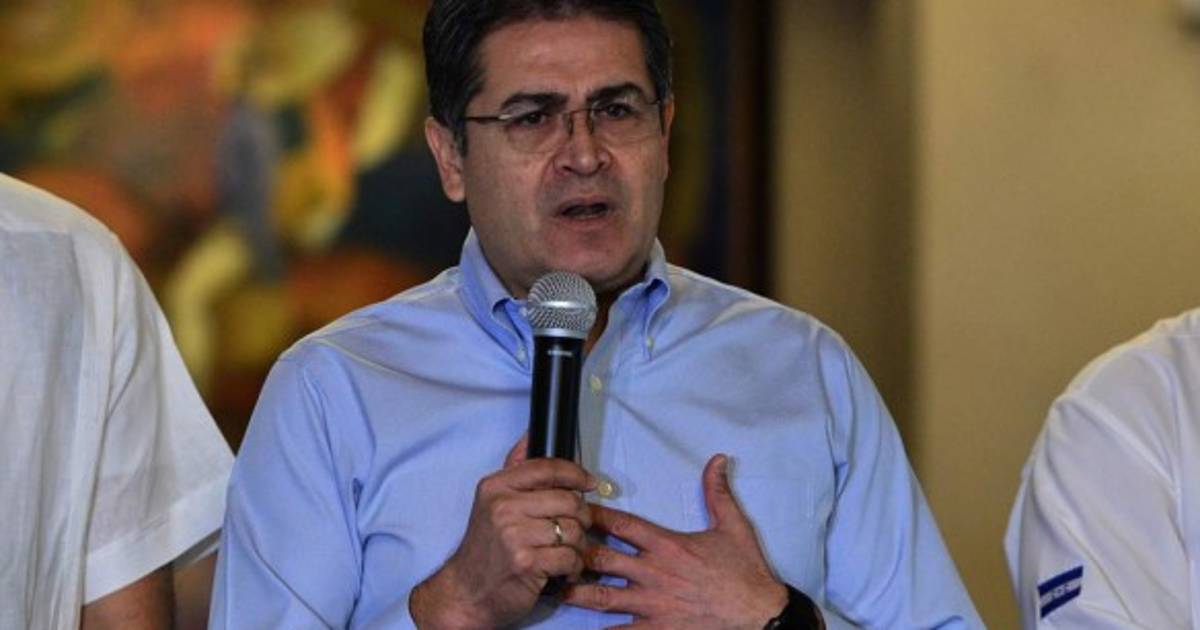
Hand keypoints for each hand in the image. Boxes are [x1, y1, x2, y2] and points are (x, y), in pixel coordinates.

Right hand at [410, 436, 596, 629]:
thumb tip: (530, 435)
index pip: (547, 468)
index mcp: (496, 487)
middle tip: (575, 528)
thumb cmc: (485, 548)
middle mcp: (503, 507)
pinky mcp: (526, 563)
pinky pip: (570, 557)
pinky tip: (563, 570)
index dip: (576, 473)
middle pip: (568, 500)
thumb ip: (514, 469)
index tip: (589, 482)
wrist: (466, 592)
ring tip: (565, 552)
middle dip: (580, 517)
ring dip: (577, 545)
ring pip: (573, 530)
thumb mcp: (491, 503)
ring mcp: (514, 535)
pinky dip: (573, 566)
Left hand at [563, 454, 790, 629]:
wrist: (760, 615)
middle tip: (552, 545)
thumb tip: (717, 459)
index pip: (621, 525)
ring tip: (553, 586)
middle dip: (574, 551)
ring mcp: (653, 604)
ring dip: (576, 592)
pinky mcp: (658, 629)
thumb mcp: (734, 526)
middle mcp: (654, 573)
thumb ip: (718, 492)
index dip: (593, 515)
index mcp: (667, 545)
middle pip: (602, 558)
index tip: (572, 508)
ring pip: (602, 597)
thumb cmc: (745, 572)